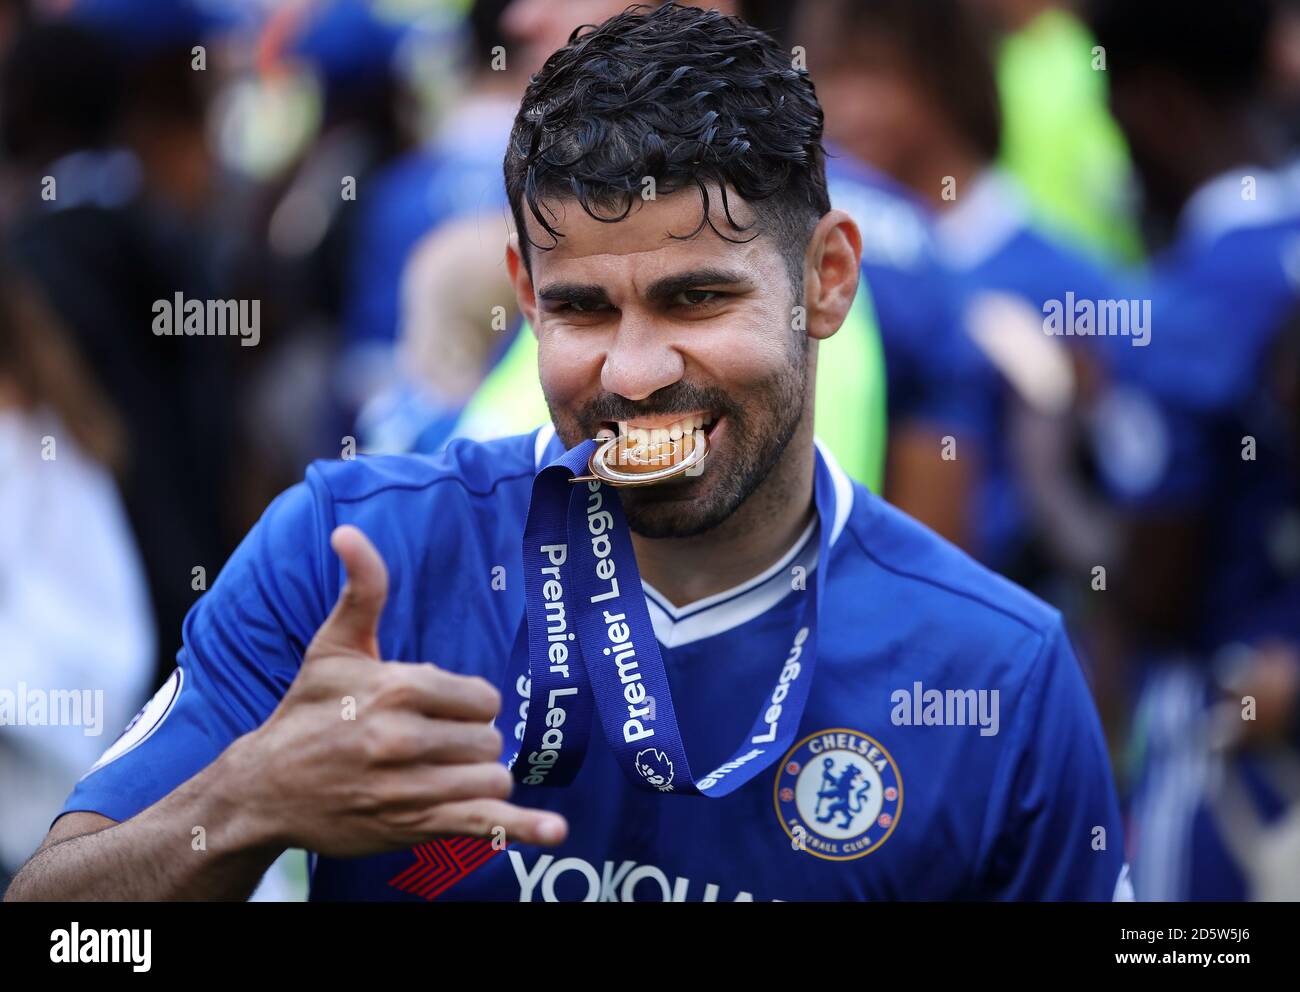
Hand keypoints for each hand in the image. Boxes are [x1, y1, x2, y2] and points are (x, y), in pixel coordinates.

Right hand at [226, 525, 566, 857]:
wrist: (265, 789)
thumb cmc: (307, 712)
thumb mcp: (333, 647)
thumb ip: (361, 590)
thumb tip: (350, 532)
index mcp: (397, 688)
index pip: (483, 698)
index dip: (469, 705)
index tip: (440, 711)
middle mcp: (404, 738)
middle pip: (489, 738)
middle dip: (470, 741)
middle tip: (432, 744)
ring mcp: (410, 788)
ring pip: (491, 777)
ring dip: (477, 777)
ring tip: (442, 774)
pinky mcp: (412, 826)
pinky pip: (483, 823)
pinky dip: (524, 827)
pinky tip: (555, 831)